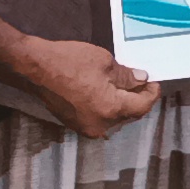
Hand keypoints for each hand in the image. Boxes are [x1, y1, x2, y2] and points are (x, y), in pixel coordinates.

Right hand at [17, 37, 158, 135]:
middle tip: (140, 81)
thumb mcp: (104, 62)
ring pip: (114, 118)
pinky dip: (106, 107)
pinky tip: (104, 92)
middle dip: (136, 98)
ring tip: (122, 85)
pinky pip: (99, 118)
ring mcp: (86, 127)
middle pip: (129, 115)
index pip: (141, 106)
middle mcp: (100, 125)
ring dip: (121, 104)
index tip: (155, 83)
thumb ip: (126, 75)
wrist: (34, 68)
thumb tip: (140, 80)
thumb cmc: (69, 61)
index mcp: (111, 109)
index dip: (151, 94)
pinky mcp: (74, 124)